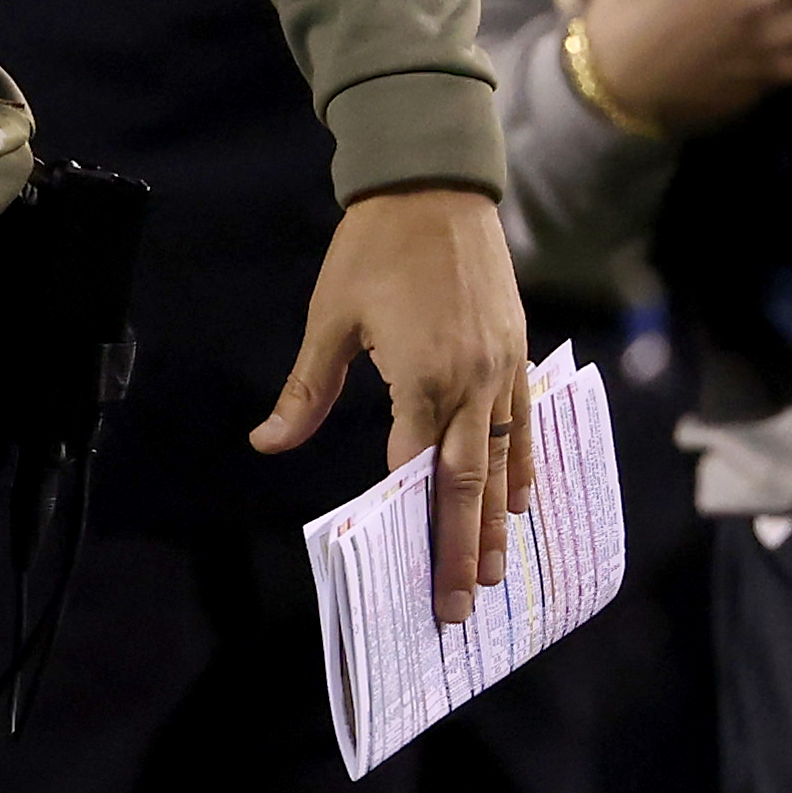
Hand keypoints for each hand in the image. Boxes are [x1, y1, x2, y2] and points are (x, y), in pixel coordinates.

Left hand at [254, 184, 532, 624]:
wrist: (433, 186)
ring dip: (500, 521)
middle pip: (468, 485)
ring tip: (498, 574)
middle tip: (461, 606)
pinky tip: (524, 501)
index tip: (416, 577)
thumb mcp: (330, 319)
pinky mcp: (517, 353)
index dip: (416, 525)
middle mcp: (471, 385)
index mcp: (422, 380)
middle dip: (465, 549)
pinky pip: (525, 425)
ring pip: (503, 463)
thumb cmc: (373, 250)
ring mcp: (502, 371)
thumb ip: (306, 391)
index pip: (416, 470)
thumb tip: (266, 443)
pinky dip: (524, 467)